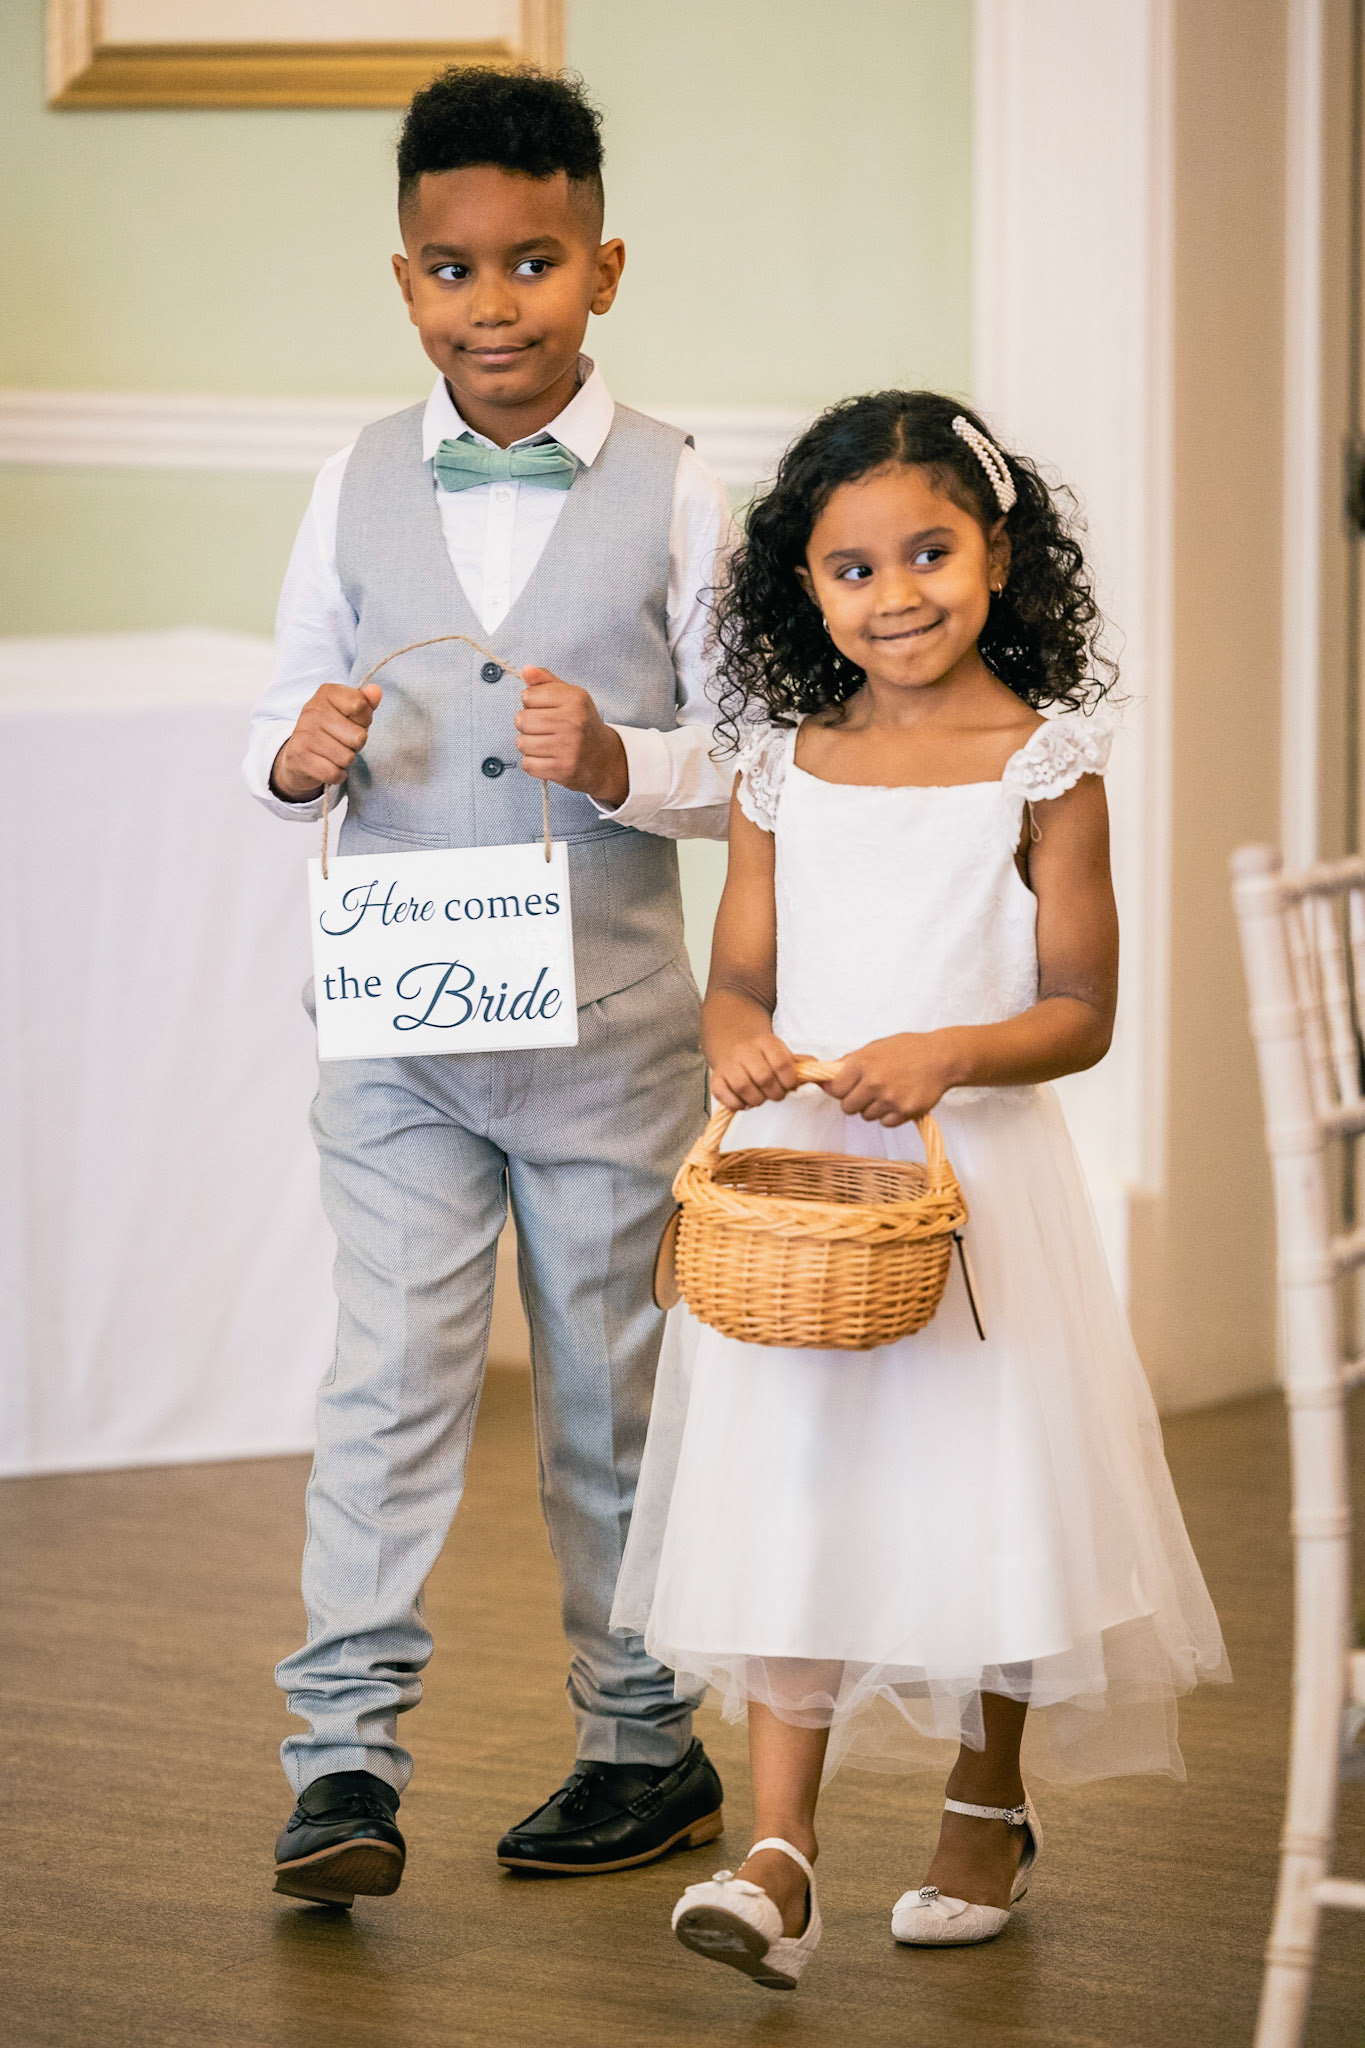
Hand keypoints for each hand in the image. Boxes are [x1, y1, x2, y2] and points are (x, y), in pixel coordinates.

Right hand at [270, 682, 382, 800]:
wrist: (299, 755)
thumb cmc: (332, 731)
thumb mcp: (350, 713)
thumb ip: (365, 702)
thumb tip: (376, 691)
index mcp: (327, 693)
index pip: (360, 706)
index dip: (364, 720)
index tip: (353, 723)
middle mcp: (312, 709)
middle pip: (358, 736)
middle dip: (357, 745)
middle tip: (344, 742)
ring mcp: (304, 733)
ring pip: (347, 757)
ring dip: (347, 761)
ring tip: (335, 753)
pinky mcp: (299, 756)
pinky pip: (334, 773)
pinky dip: (337, 775)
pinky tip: (329, 766)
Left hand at [514, 667, 628, 807]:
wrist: (604, 758)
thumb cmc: (581, 723)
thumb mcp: (570, 696)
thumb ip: (546, 681)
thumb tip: (526, 670)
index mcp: (574, 698)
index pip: (527, 696)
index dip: (531, 703)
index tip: (545, 710)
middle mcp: (572, 722)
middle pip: (521, 720)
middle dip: (527, 725)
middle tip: (544, 729)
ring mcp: (568, 748)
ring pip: (521, 743)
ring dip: (529, 745)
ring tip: (546, 744)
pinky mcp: (562, 769)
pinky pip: (527, 764)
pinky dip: (533, 763)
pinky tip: (547, 758)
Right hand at [709, 1033, 797, 1111]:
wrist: (733, 1040)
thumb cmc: (763, 1054)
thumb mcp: (782, 1052)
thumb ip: (800, 1064)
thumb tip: (816, 1074)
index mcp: (766, 1042)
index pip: (781, 1064)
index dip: (789, 1081)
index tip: (790, 1086)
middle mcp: (745, 1050)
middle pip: (764, 1078)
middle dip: (775, 1093)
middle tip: (776, 1094)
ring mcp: (728, 1064)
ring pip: (743, 1087)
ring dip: (757, 1100)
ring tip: (761, 1097)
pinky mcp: (715, 1077)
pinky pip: (723, 1095)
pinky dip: (736, 1104)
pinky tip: (745, 1101)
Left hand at [821, 1032, 961, 1124]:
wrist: (941, 1057)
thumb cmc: (908, 1050)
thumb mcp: (875, 1047)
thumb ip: (850, 1062)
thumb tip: (827, 1079)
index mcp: (862, 1063)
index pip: (835, 1090)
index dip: (840, 1090)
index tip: (847, 1088)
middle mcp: (873, 1082)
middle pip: (847, 1108)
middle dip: (855, 1101)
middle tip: (869, 1092)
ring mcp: (889, 1098)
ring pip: (866, 1116)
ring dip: (874, 1108)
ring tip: (889, 1092)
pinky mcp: (904, 1112)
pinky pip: (885, 1123)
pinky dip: (890, 1115)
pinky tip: (899, 1100)